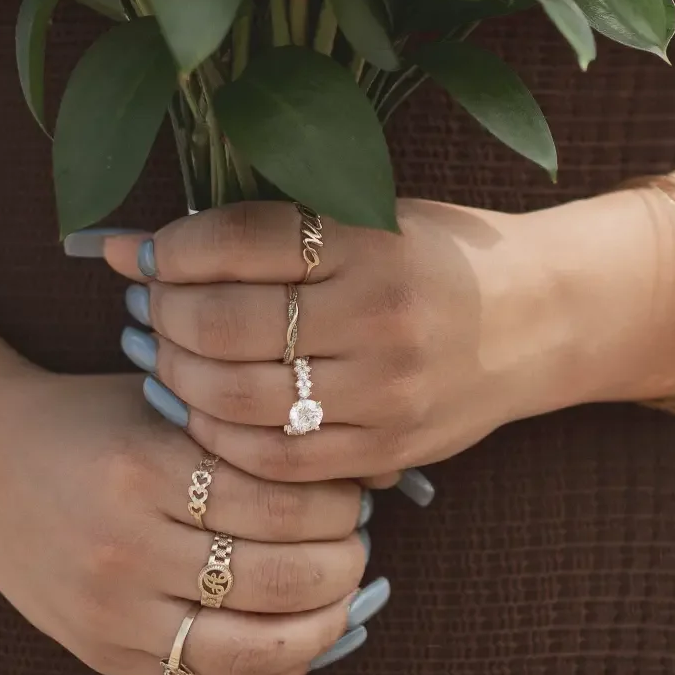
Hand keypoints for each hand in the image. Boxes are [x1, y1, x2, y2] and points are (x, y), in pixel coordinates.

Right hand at [0, 370, 385, 674]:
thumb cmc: (90, 418)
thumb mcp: (166, 399)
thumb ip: (252, 429)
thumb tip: (371, 466)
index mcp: (144, 467)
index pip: (278, 503)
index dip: (337, 504)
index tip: (352, 492)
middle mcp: (125, 545)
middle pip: (274, 579)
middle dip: (341, 566)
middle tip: (357, 544)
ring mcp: (110, 611)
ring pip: (247, 649)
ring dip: (318, 628)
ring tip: (341, 596)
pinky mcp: (100, 652)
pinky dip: (267, 673)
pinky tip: (296, 640)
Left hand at [100, 199, 588, 483]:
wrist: (541, 315)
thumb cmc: (435, 254)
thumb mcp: (364, 215)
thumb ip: (261, 229)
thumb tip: (133, 244)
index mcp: (371, 240)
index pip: (239, 240)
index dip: (172, 247)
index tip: (146, 250)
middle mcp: (380, 316)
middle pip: (228, 323)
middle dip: (164, 313)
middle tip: (150, 303)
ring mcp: (385, 392)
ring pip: (239, 397)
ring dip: (180, 375)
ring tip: (171, 352)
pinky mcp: (387, 450)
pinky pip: (274, 460)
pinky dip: (220, 436)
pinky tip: (207, 409)